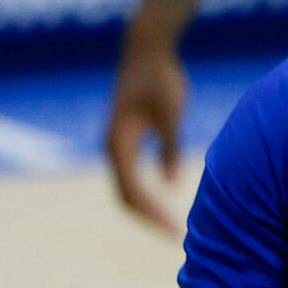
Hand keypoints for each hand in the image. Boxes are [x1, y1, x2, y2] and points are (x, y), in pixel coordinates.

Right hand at [106, 20, 188, 236]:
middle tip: (175, 237)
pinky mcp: (126, 140)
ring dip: (144, 209)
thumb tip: (171, 184)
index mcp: (118, 143)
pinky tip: (163, 202)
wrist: (146, 50)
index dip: (152, 213)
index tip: (174, 230)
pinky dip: (144, 193)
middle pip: (124, 196)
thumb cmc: (161, 77)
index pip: (132, 191)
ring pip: (125, 188)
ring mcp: (117, 145)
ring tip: (169, 226)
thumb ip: (170, 147)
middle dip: (148, 218)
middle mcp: (112, 148)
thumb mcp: (172, 112)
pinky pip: (130, 177)